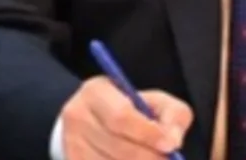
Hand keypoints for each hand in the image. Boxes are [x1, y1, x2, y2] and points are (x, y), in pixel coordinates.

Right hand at [59, 76, 192, 159]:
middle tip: (167, 159)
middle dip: (148, 157)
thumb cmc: (131, 109)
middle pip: (117, 146)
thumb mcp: (155, 101)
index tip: (171, 146)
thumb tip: (173, 140)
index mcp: (96, 92)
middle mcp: (77, 117)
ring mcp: (71, 144)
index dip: (148, 134)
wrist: (94, 120)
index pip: (121, 117)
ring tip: (152, 159)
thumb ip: (172, 114)